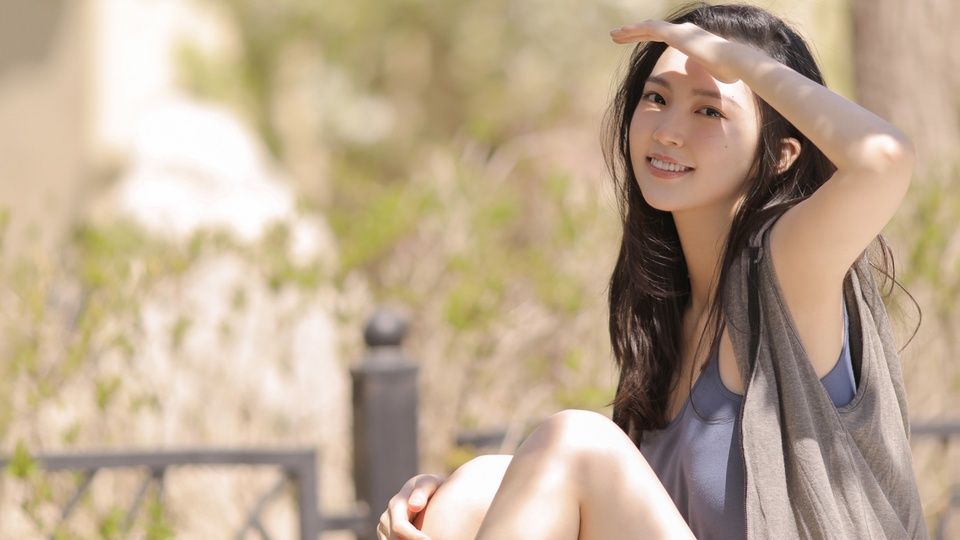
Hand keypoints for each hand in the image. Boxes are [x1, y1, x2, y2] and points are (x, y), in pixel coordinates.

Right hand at [377, 473, 444, 539]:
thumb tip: (414, 506)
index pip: (399, 527)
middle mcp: (386, 518)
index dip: (414, 537)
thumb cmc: (430, 486)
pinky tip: (421, 538)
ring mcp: (384, 529)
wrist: (423, 491)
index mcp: (395, 505)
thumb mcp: (428, 484)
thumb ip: (421, 492)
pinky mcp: (387, 537)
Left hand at [609, 20, 740, 83]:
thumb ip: (706, 71)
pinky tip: (622, 33)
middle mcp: (684, 32)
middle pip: (653, 30)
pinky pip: (649, 29)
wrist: (734, 63)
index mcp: (691, 40)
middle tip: (618, 36)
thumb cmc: (728, 71)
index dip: (647, 38)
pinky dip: (635, 30)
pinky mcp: (675, 34)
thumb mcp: (714, 73)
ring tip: (614, 34)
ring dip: (630, 31)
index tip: (635, 41)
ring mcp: (680, 31)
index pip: (664, 37)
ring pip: (648, 28)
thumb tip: (707, 73)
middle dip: (635, 33)